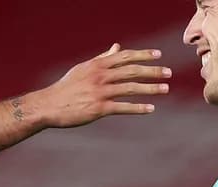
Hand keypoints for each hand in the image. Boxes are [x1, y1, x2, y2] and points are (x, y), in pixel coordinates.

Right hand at [23, 45, 170, 129]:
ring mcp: (100, 92)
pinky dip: (138, 108)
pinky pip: (123, 107)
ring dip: (150, 88)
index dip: (143, 55)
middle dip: (153, 71)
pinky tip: (151, 108)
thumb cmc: (67, 87)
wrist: (50, 105)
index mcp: (98, 64)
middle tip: (168, 73)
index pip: (125, 56)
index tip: (158, 55)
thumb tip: (117, 47)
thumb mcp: (84, 68)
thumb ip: (103, 58)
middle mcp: (100, 76)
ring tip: (165, 89)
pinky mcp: (98, 108)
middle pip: (132, 70)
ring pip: (131, 88)